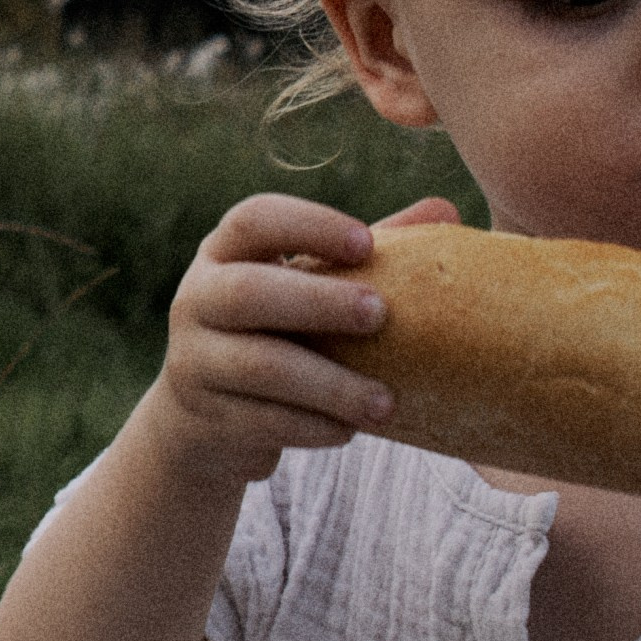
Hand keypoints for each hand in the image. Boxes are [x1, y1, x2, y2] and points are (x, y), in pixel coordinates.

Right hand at [147, 190, 460, 486]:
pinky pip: (262, 422)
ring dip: (329, 385)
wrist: (203, 420)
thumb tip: (446, 210)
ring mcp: (194, 362)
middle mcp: (197, 300)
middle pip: (248, 292)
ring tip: (386, 403)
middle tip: (380, 315)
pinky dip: (311, 427)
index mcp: (225, 254)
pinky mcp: (204, 419)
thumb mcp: (306, 286)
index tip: (367, 243)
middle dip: (318, 301)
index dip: (309, 226)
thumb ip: (363, 252)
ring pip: (260, 367)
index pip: (255, 220)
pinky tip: (351, 430)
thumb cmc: (276, 332)